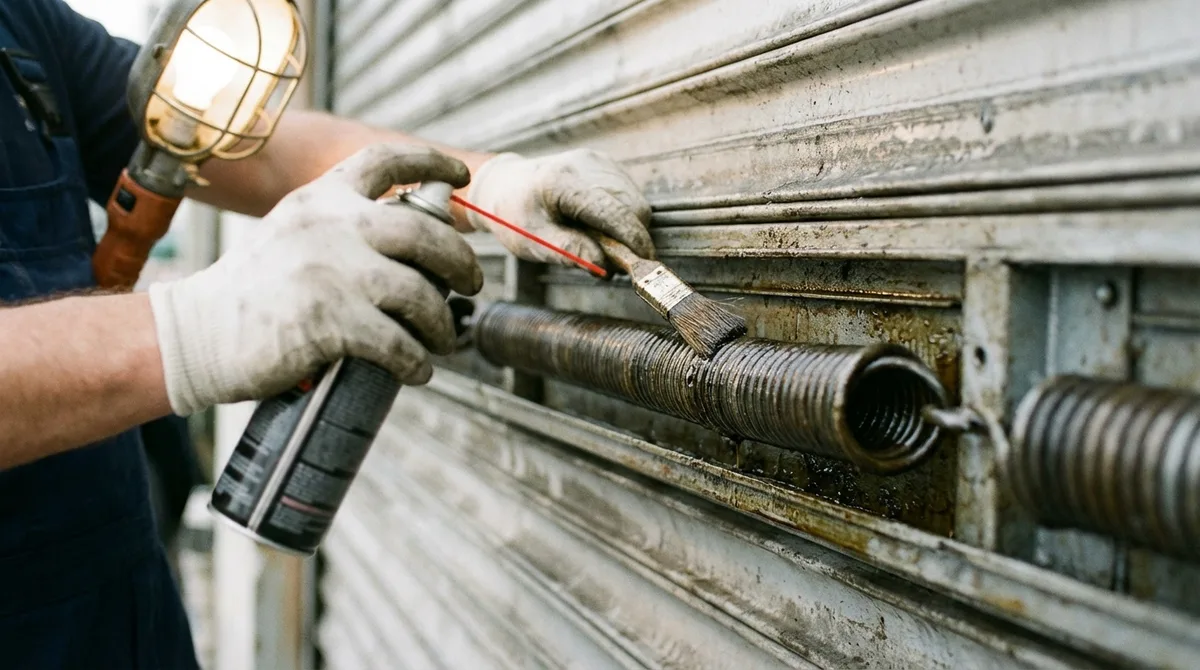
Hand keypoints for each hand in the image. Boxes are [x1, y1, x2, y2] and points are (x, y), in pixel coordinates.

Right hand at [148, 144, 480, 415]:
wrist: (194, 334)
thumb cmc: (251, 292)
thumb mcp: (291, 234)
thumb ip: (340, 227)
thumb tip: (414, 241)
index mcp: (320, 199)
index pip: (384, 160)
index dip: (430, 163)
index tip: (461, 179)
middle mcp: (329, 226)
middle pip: (425, 232)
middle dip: (461, 261)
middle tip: (472, 282)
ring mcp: (330, 273)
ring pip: (420, 294)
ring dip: (443, 322)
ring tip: (445, 339)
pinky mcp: (328, 322)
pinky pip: (397, 344)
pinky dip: (416, 362)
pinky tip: (418, 370)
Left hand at [466, 149, 653, 265]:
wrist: (506, 184)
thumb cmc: (515, 213)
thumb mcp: (532, 239)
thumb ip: (568, 251)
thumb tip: (604, 266)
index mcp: (563, 182)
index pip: (612, 210)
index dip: (633, 238)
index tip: (644, 262)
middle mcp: (586, 165)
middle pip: (633, 206)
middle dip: (631, 237)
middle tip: (610, 259)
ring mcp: (599, 162)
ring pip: (636, 202)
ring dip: (627, 228)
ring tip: (597, 240)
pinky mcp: (606, 165)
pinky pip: (629, 196)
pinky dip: (622, 216)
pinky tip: (597, 224)